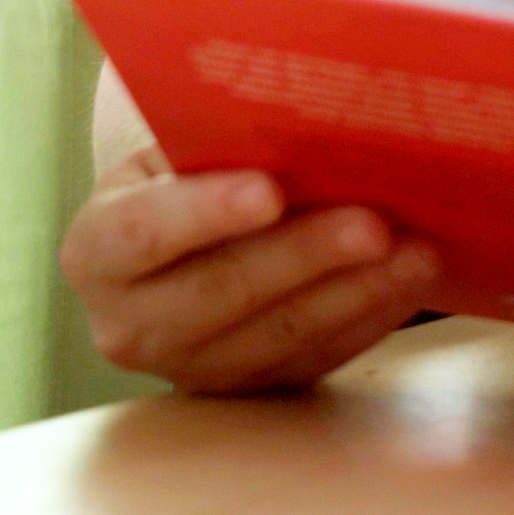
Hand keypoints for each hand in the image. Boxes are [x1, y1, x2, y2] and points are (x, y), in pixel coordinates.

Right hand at [59, 148, 440, 393]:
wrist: (173, 251)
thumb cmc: (179, 179)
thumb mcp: (171, 153)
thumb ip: (215, 144)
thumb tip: (306, 123)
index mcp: (96, 250)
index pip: (145, 232)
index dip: (207, 212)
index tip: (272, 191)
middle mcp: (130, 325)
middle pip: (224, 291)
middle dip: (307, 255)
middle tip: (375, 224)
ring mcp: (190, 369)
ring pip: (280, 334)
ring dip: (357, 292)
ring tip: (417, 252)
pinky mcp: (248, 392)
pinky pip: (316, 358)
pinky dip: (368, 318)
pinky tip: (409, 283)